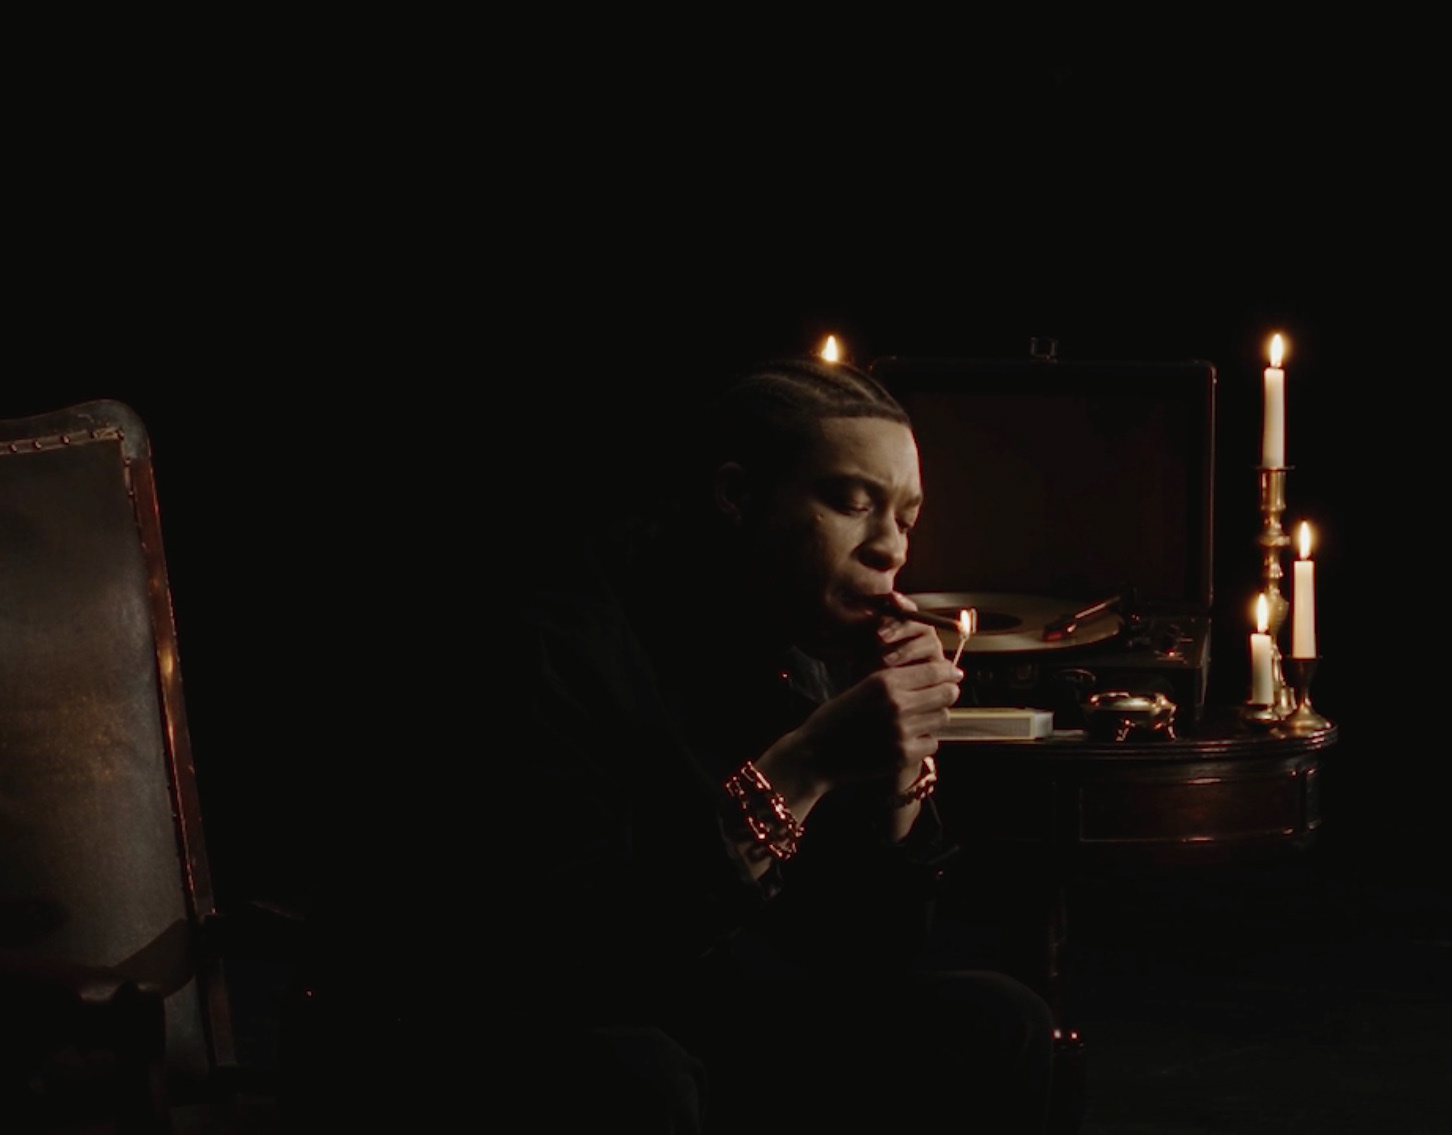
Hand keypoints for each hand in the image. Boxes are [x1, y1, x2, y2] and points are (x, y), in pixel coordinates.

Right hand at [757, 611, 961, 808]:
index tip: (954, 672)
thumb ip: (893, 681)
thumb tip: (930, 673)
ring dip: (934, 716)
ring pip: (941, 718)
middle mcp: (896, 704)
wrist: (816, 755)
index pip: (932, 671)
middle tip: (947, 693)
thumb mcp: (860, 687)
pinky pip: (931, 743)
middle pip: (945, 694)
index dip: (948, 671)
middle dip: (948, 692)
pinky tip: (908, 739)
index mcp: (883, 681)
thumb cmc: (835, 718)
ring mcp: (902, 731)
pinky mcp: (903, 755)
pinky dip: (924, 741)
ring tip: (920, 717)